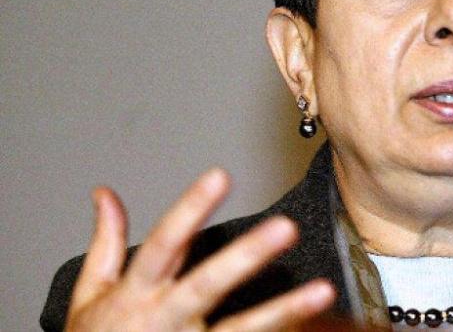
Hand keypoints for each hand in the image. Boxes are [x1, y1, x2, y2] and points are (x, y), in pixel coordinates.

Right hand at [66, 168, 335, 330]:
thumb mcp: (90, 295)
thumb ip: (105, 244)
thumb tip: (106, 195)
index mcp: (136, 294)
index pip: (164, 243)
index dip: (190, 209)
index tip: (219, 176)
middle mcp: (165, 320)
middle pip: (207, 284)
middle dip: (246, 256)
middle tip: (286, 227)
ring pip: (240, 330)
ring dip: (284, 311)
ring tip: (323, 291)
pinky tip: (316, 327)